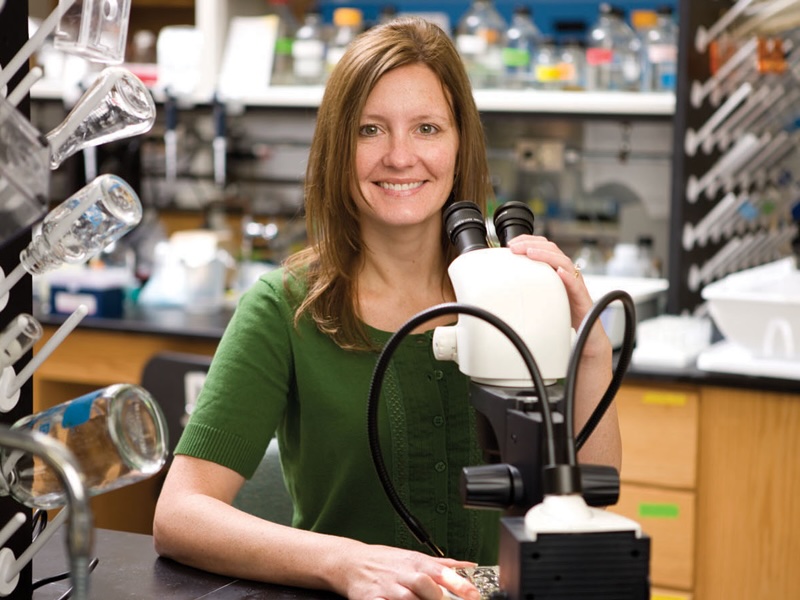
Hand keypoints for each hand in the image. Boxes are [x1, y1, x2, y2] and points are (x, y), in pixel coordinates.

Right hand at [339, 543, 479, 599]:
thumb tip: (469, 566)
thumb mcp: (413, 557)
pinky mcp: (372, 599)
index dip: (460, 584)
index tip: (474, 595)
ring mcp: (387, 587)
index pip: (441, 571)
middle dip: (438, 597)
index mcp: (416, 562)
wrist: (352, 562)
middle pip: (424, 583)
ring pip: (407, 598)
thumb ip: (442, 564)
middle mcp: (403, 573)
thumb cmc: (386, 561)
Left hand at [506, 235, 611, 358]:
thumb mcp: (542, 294)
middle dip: (532, 244)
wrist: (585, 332)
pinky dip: (567, 276)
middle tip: (514, 247)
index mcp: (557, 269)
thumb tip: (505, 282)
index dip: (528, 240)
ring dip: (546, 255)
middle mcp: (567, 272)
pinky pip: (576, 283)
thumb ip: (529, 285)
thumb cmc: (564, 312)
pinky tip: (558, 272)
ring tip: (530, 253)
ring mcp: (575, 282)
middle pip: (552, 249)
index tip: (511, 243)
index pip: (544, 246)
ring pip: (563, 262)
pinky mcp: (581, 296)